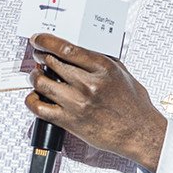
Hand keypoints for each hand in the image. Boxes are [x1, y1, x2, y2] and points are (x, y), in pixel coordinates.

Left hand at [25, 33, 166, 172]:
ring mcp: (78, 103)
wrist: (140, 133)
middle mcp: (89, 85)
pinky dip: (32, 99)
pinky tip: (36, 96)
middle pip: (51, 62)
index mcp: (102, 69)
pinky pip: (39, 107)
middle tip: (38, 56)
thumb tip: (78, 48)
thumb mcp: (121, 72)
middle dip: (40, 56)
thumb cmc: (134, 106)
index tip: (38, 39)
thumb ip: (100, 59)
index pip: (66, 48)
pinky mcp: (70, 121)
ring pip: (42, 82)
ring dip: (34, 76)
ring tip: (37, 75)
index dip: (46, 41)